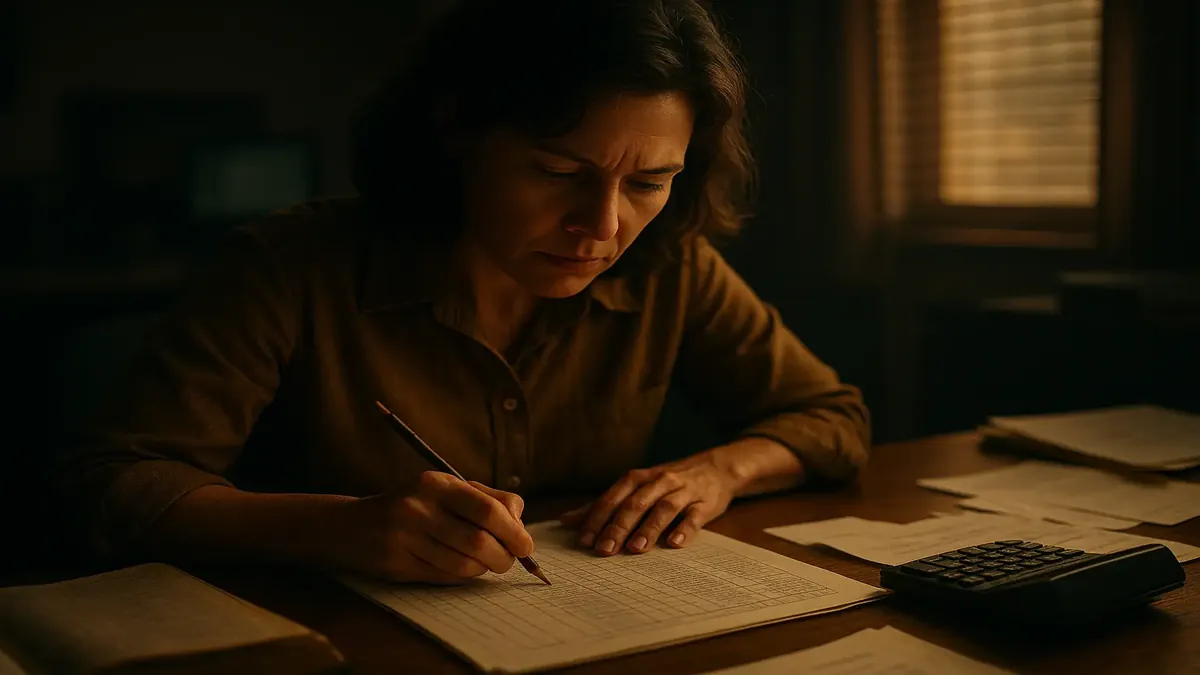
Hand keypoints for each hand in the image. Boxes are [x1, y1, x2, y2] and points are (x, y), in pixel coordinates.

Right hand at [336, 471, 533, 583]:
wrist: (351, 526)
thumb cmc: (413, 505)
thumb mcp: (445, 489)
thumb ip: (487, 498)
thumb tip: (520, 521)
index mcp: (436, 484)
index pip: (487, 509)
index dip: (514, 531)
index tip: (526, 545)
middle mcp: (419, 508)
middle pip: (479, 541)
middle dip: (503, 556)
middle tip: (509, 560)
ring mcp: (405, 537)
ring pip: (464, 564)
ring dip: (484, 568)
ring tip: (485, 563)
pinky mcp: (397, 564)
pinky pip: (445, 577)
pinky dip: (463, 576)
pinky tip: (462, 568)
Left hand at [558, 451, 736, 555]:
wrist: (717, 468)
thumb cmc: (669, 481)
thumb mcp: (636, 487)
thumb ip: (604, 504)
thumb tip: (566, 520)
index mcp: (638, 479)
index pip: (613, 498)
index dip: (597, 518)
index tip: (584, 540)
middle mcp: (658, 482)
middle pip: (635, 504)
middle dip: (618, 526)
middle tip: (604, 550)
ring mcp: (683, 492)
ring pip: (663, 508)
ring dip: (649, 528)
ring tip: (635, 549)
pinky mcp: (705, 503)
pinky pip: (695, 516)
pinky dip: (685, 529)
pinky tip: (675, 544)